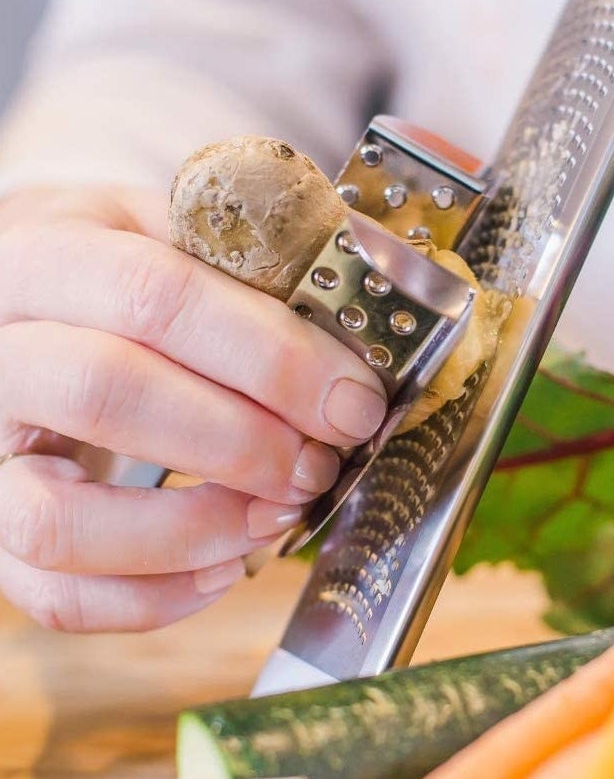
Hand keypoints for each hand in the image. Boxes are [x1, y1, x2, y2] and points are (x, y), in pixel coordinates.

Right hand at [0, 186, 386, 631]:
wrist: (21, 302)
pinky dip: (153, 598)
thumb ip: (249, 266)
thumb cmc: (113, 272)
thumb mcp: (165, 230)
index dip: (271, 357)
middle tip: (321, 462)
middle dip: (243, 442)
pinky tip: (228, 565)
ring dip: (197, 530)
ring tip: (279, 514)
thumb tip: (365, 318)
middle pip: (110, 396)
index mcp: (48, 255)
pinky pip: (54, 594)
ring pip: (60, 519)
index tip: (353, 402)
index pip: (159, 298)